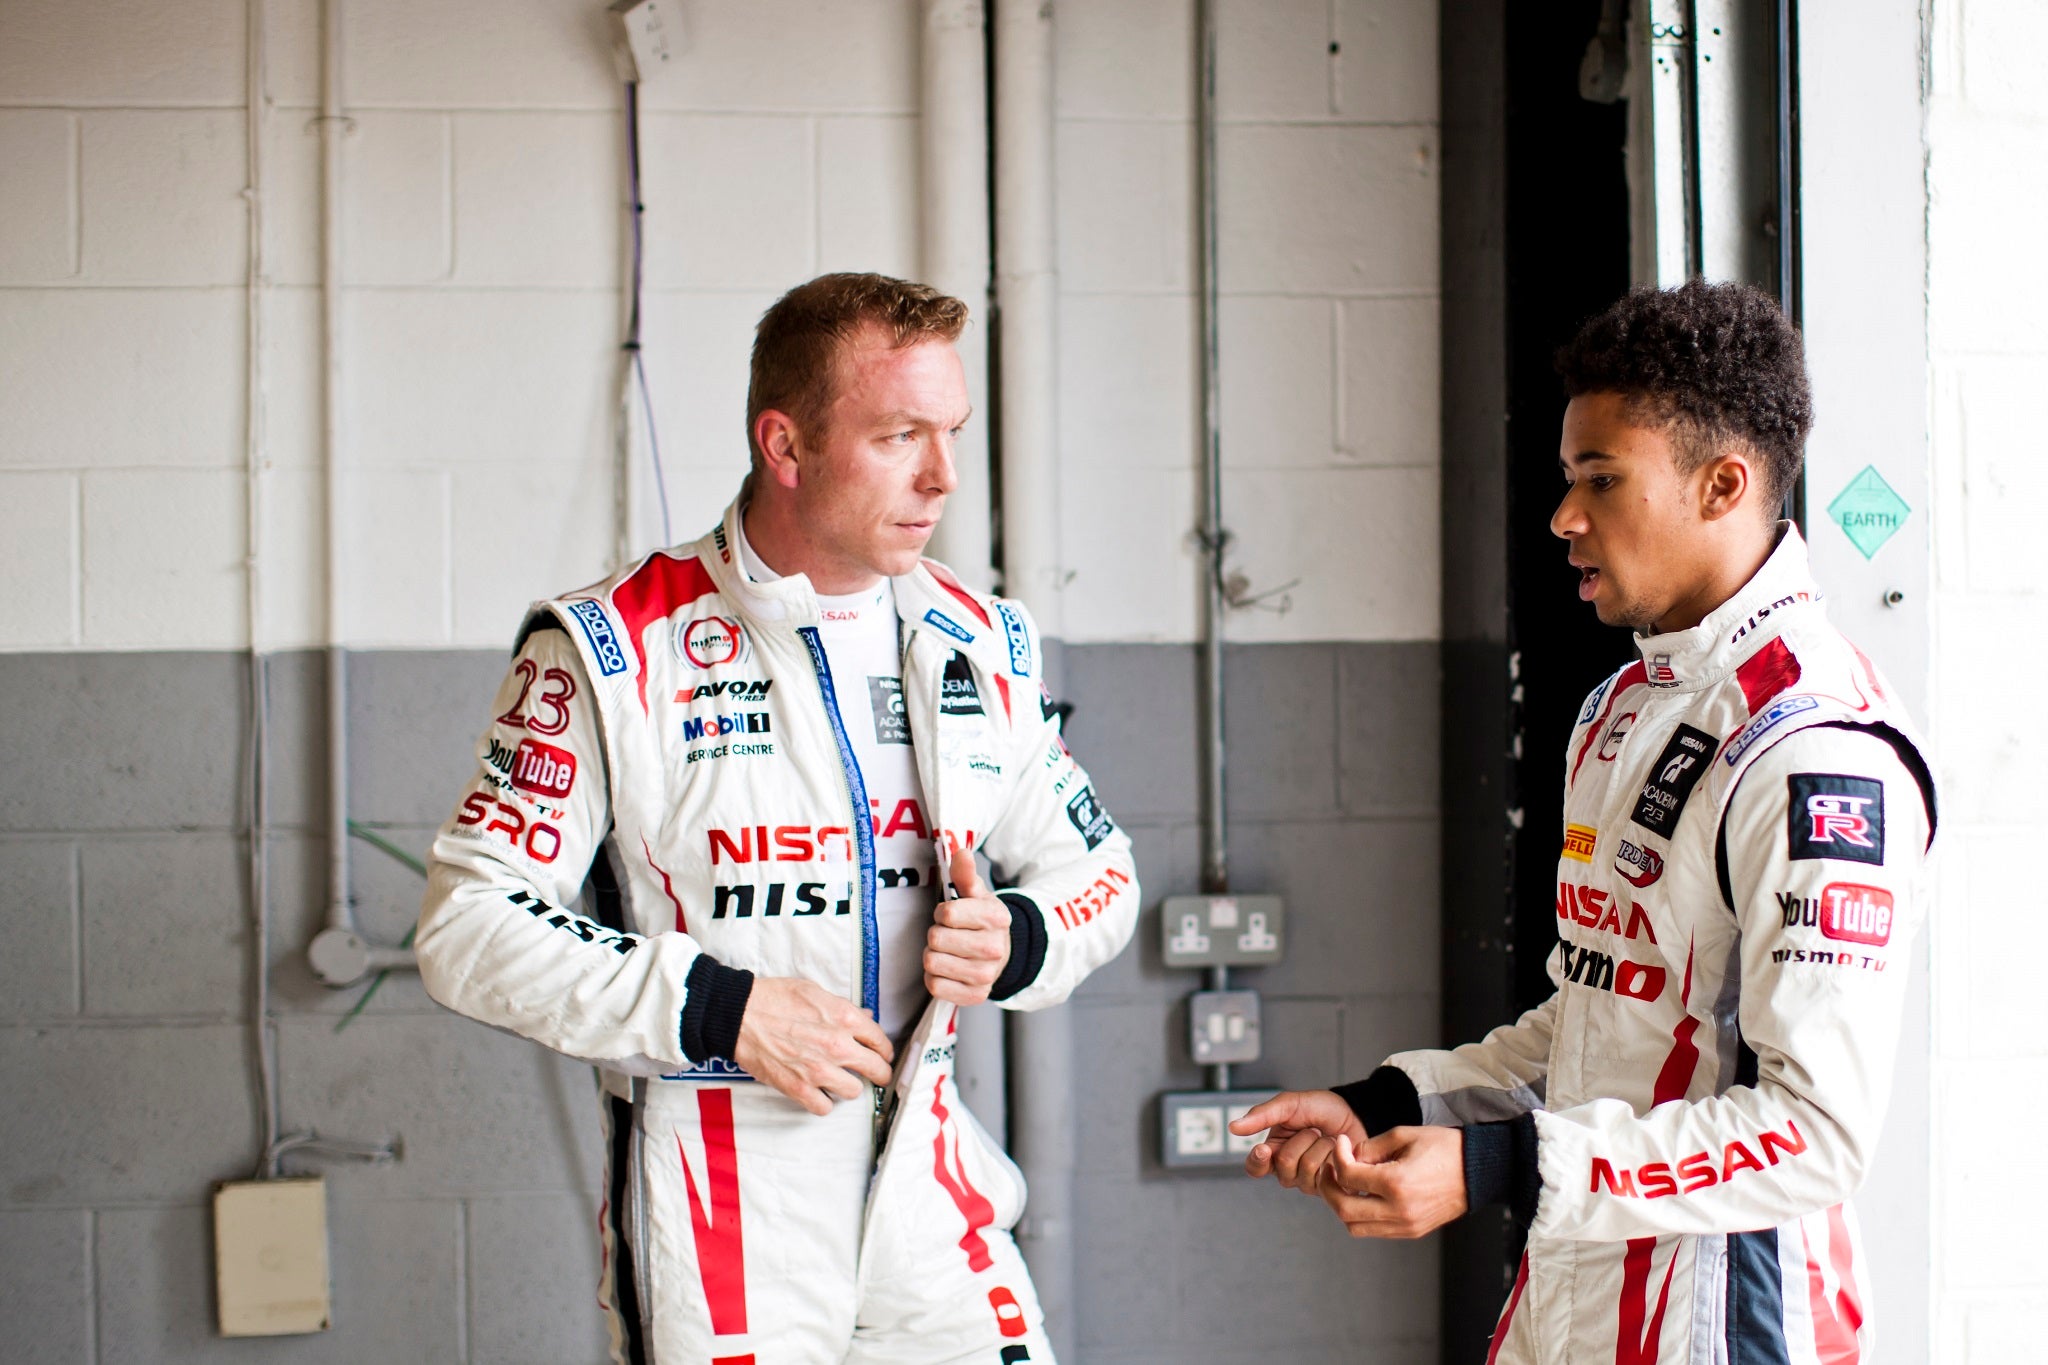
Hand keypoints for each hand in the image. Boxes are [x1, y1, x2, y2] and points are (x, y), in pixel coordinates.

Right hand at [732, 976, 894, 1115]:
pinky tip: (817, 1092)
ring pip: (854, 1091)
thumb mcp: (815, 992)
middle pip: (877, 1070)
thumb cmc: (774, 998)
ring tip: (838, 1080)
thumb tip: (865, 1019)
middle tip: (875, 1075)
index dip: (883, 1051)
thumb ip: (844, 1008)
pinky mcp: (799, 1088)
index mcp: (845, 1018)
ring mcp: (819, 1069)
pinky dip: (822, 1102)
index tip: (881, 1055)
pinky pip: (825, 1107)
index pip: (881, 1042)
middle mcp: (837, 1045)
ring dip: (848, 1086)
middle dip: (879, 1073)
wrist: (740, 1014)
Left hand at [924, 844, 1011, 1005]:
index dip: (942, 912)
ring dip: (933, 956)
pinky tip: (948, 970)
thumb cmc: (980, 920)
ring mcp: (986, 975)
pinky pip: (935, 986)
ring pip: (932, 963)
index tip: (951, 915)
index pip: (947, 914)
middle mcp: (995, 948)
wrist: (1001, 954)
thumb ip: (965, 873)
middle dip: (936, 934)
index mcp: (996, 917)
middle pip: (936, 939)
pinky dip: (935, 978)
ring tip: (948, 952)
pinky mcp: (975, 996)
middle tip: (949, 935)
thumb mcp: (975, 894)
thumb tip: (961, 851)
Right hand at [1230, 1090, 1368, 1193]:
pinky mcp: (1329, 1188)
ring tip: (1327, 1138)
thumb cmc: (1322, 1108)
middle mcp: (1288, 1170)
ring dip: (1319, 1146)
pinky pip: (1324, 1176)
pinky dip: (1333, 1156)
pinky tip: (1337, 1151)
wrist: (1356, 1113)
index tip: (1264, 1149)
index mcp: (1274, 1151)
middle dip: (1301, 1140)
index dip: (1257, 1161)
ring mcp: (1308, 1181)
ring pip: (1304, 1170)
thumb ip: (1262, 1115)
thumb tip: (1233, 1127)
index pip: (1255, 1168)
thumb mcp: (1290, 1104)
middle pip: (1283, 1166)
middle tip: (1313, 1129)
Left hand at [1316, 1127, 1468, 1238]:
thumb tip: (1348, 1157)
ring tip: (1345, 1183)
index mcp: (1396, 1183)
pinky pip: (1374, 1230)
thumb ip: (1370, 1148)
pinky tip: (1364, 1194)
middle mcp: (1399, 1210)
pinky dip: (1361, 1215)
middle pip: (1343, 1209)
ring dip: (1342, 1204)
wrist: (1478, 1171)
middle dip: (1328, 1186)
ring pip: (1355, 1226)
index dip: (1337, 1156)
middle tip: (1330, 1168)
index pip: (1348, 1176)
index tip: (1341, 1143)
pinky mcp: (1411, 1232)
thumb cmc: (1445, 1148)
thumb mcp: (1404, 1135)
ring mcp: (1406, 1225)